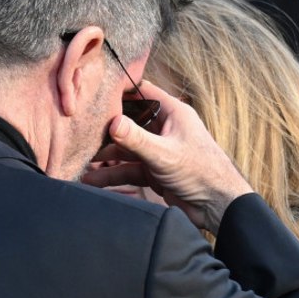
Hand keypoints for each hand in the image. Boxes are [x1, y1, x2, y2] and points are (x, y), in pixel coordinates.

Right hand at [82, 80, 250, 232]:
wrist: (219, 207)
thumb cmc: (202, 172)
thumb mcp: (164, 154)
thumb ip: (136, 139)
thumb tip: (112, 123)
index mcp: (172, 113)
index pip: (142, 92)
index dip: (120, 90)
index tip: (95, 91)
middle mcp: (163, 129)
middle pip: (128, 122)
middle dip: (104, 128)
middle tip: (79, 131)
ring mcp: (157, 151)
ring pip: (125, 149)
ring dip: (105, 156)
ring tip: (80, 160)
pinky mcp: (154, 171)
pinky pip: (128, 169)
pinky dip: (111, 175)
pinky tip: (92, 180)